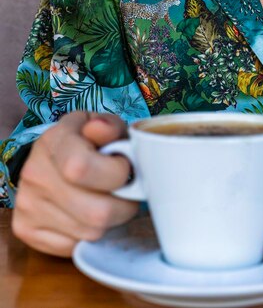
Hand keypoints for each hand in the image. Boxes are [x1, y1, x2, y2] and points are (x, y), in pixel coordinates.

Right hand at [12, 112, 137, 256]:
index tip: (125, 169)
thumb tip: (102, 129)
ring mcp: (27, 205)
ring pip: (90, 233)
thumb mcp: (105, 126)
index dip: (117, 174)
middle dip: (124, 205)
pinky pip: (75, 247)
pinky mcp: (26, 230)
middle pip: (96, 212)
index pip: (82, 168)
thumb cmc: (91, 143)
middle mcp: (35, 174)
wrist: (55, 159)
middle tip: (125, 193)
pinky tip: (89, 215)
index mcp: (55, 141)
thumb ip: (110, 127)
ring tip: (107, 201)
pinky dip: (90, 235)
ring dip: (110, 222)